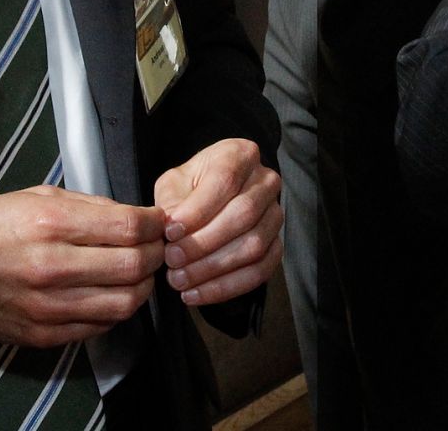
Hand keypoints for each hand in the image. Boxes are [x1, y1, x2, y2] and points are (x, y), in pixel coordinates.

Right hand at [0, 186, 165, 347]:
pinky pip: (99, 326)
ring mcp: (48, 306)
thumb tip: (136, 218)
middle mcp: (52, 266)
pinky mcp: (43, 334)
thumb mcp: (41, 197)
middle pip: (133, 266)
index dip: (155, 225)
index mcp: (53, 223)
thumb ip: (92, 206)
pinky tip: (113, 293)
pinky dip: (116, 310)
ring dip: (143, 287)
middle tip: (157, 247)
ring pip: (124, 303)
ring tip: (140, 273)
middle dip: (156, 254)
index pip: (129, 228)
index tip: (159, 222)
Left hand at [153, 138, 282, 307]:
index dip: (197, 210)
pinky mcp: (277, 246)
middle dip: (203, 243)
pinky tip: (196, 293)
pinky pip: (260, 272)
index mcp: (241, 155)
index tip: (170, 232)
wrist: (210, 198)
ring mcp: (275, 215)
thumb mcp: (173, 184)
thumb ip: (172, 202)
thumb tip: (174, 232)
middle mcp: (266, 182)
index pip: (225, 181)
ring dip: (213, 269)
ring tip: (179, 280)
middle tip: (172, 260)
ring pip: (253, 246)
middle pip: (243, 215)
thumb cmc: (190, 188)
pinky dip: (226, 287)